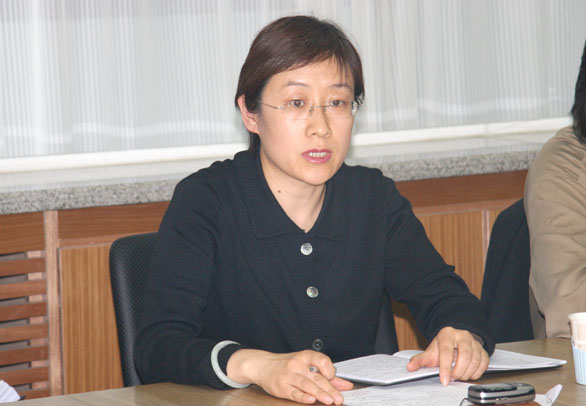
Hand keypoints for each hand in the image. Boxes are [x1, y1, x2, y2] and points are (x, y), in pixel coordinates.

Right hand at [227, 349, 352, 404]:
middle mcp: (296, 364)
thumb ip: (326, 374)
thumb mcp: (305, 364)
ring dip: (320, 393)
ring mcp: (288, 376)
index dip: (329, 368)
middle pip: (316, 377)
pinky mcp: (281, 387)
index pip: (320, 359)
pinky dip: (303, 396)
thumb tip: (345, 385)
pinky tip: (311, 400)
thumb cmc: (287, 365)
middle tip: (339, 398)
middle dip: (329, 388)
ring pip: (306, 385)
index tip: (334, 377)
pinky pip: (294, 393)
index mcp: (304, 356)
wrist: (263, 366)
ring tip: (330, 400)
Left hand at [406, 327, 488, 385]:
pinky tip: (469, 374)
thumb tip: (410, 366)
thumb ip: (420, 360)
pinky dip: (477, 372)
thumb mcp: (431, 352)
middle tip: (453, 378)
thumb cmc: (443, 347)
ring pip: (475, 360)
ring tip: (459, 376)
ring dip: (467, 373)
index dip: (445, 367)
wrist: (455, 340)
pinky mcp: (482, 349)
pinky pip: (484, 363)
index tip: (444, 380)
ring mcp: (474, 342)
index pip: (447, 351)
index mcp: (447, 334)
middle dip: (458, 371)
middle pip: (464, 355)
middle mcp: (462, 336)